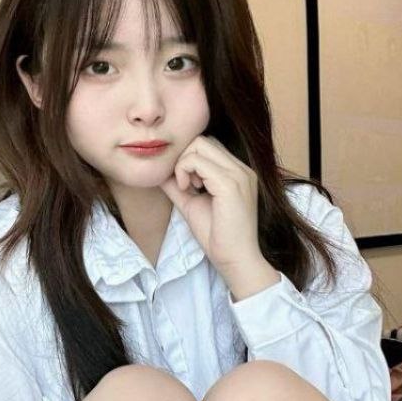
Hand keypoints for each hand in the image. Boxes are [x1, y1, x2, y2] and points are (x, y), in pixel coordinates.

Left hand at [160, 135, 262, 276]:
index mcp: (238, 173)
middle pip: (203, 140)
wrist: (235, 259)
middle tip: (184, 185)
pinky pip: (197, 160)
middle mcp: (242, 169)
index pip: (208, 146)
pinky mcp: (230, 183)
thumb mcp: (192, 203)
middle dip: (184, 158)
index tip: (185, 183)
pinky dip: (184, 171)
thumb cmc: (217, 237)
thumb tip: (159, 172)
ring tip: (187, 188)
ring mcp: (238, 174)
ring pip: (199, 145)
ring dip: (184, 164)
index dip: (189, 159)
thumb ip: (178, 186)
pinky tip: (187, 190)